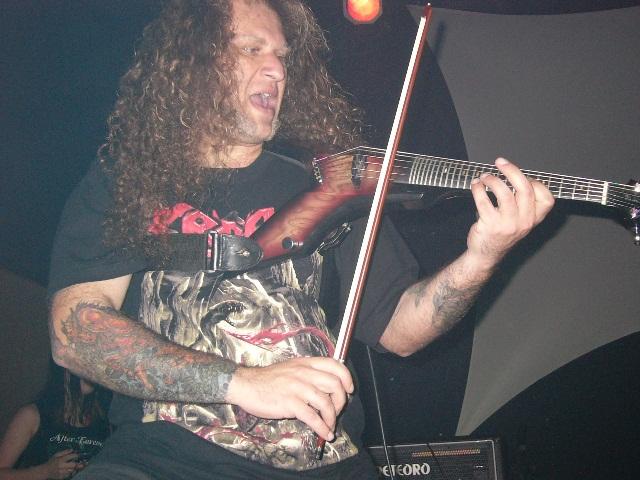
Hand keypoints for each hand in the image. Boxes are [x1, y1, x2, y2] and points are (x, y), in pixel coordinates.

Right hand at [44, 449, 78, 478]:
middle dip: (78, 463)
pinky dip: (71, 472)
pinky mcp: (61, 477)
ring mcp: (61, 472)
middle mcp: (61, 466)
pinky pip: (69, 475)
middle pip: (74, 465)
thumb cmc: (51, 462)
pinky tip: (69, 470)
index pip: (72, 456)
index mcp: (61, 459)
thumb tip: (72, 450)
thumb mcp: (56, 455)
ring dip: (74, 468)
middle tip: (80, 462)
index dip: (77, 455)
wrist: (45, 471)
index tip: (78, 455)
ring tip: (73, 466)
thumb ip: (65, 452)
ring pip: (73, 470)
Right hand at [228, 357, 353, 440]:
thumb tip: (327, 385)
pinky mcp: (290, 403)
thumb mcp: (292, 368)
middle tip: (337, 411)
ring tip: (330, 426)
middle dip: (341, 401)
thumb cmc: (268, 379)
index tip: (349, 389)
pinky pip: (313, 417)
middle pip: (335, 385)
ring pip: (326, 403)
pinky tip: (324, 433)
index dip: (346, 377)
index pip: (334, 364)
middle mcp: (304, 373)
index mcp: (306, 363)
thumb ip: (309, 373)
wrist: (247, 385)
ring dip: (332, 418)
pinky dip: (322, 428)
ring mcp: (297, 387)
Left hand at [468, 157, 554, 264]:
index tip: (520, 176)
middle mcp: (524, 222)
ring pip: (504, 193)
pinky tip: (476, 185)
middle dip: (511, 171)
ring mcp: (507, 224)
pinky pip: (483, 200)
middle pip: (525, 189)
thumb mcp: (519, 220)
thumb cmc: (502, 232)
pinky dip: (478, 188)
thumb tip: (512, 174)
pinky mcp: (490, 225)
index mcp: (534, 219)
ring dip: (492, 180)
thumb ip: (521, 202)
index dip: (536, 183)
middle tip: (500, 162)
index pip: (547, 198)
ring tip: (485, 176)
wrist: (486, 254)